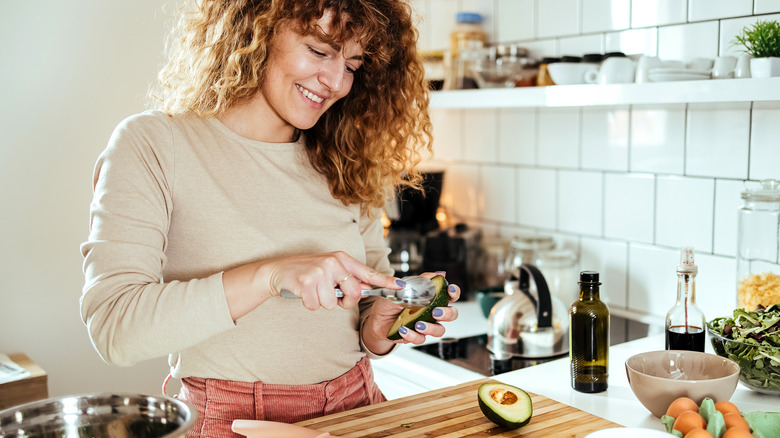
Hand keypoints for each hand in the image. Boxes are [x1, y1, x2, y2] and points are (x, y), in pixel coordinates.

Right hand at [222, 251, 399, 319]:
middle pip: (353, 294)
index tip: (399, 286)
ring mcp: (319, 271)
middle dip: (344, 302)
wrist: (278, 270)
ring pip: (332, 304)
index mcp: (342, 259)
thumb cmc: (307, 272)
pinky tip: (303, 293)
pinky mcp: (306, 282)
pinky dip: (308, 304)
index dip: (385, 281)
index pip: (367, 272)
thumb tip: (368, 289)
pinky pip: (315, 306)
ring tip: (313, 290)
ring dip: (321, 303)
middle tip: (332, 295)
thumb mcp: (330, 269)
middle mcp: (333, 263)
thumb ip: (348, 278)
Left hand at [362, 272, 459, 352]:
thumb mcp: (403, 287)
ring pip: (439, 330)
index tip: (450, 291)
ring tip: (418, 324)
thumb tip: (438, 274)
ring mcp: (426, 325)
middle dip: (447, 313)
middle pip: (451, 314)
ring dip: (431, 327)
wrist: (377, 318)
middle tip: (435, 312)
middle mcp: (432, 312)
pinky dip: (412, 335)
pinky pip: (420, 339)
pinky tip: (403, 329)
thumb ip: (421, 281)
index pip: (450, 295)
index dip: (454, 293)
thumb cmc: (392, 301)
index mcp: (432, 298)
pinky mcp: (416, 336)